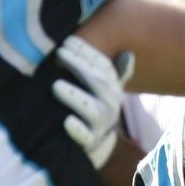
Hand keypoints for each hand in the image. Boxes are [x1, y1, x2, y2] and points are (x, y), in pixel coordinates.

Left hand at [52, 35, 134, 168]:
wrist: (97, 145)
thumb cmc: (94, 110)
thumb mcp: (103, 91)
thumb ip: (113, 73)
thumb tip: (128, 54)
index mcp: (112, 90)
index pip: (105, 67)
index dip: (89, 53)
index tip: (69, 41)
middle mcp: (111, 106)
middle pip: (98, 83)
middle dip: (79, 66)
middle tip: (59, 53)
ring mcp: (101, 126)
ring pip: (94, 110)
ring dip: (75, 97)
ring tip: (56, 85)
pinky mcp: (91, 144)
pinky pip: (86, 138)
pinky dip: (78, 130)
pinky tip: (66, 121)